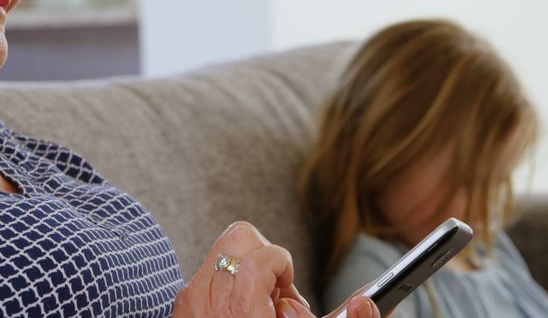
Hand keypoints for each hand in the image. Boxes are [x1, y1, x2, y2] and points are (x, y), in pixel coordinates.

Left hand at [172, 221, 379, 317]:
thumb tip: (365, 302)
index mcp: (241, 313)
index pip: (262, 256)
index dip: (283, 266)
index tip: (287, 289)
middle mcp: (209, 302)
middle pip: (238, 237)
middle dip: (263, 259)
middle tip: (274, 295)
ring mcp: (190, 303)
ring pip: (220, 253)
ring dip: (245, 273)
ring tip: (258, 310)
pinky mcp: (182, 308)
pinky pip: (206, 276)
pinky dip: (226, 287)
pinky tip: (239, 316)